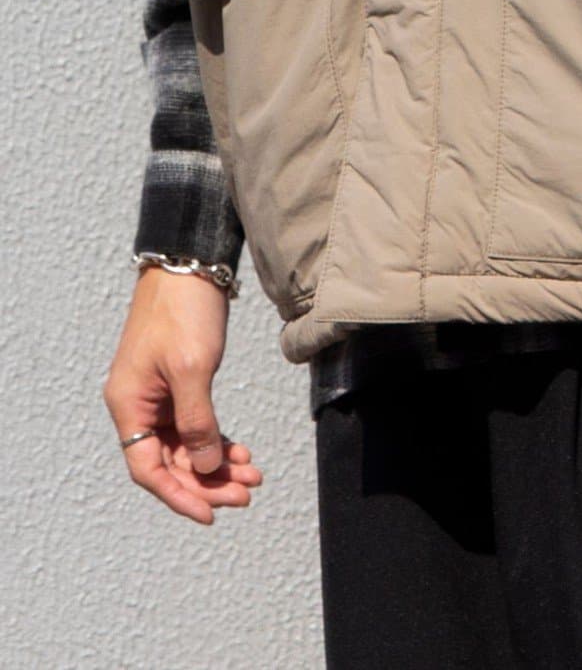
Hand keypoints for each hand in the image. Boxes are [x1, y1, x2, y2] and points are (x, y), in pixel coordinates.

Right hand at [103, 266, 263, 524]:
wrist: (190, 266)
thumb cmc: (184, 312)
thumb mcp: (193, 369)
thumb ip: (199, 421)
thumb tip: (205, 468)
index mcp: (128, 405)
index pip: (149, 469)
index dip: (179, 495)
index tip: (210, 515)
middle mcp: (138, 405)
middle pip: (171, 461)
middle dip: (208, 481)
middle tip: (246, 494)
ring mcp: (158, 395)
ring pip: (187, 445)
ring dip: (217, 462)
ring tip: (254, 476)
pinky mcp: (178, 383)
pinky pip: (195, 425)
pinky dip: (218, 440)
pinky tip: (242, 451)